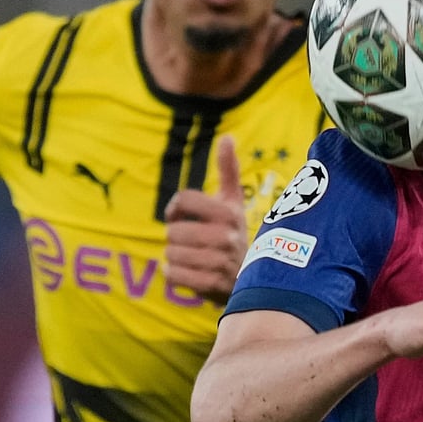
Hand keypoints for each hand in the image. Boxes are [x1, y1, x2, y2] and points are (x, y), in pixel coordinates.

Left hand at [163, 134, 246, 304]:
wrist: (252, 279)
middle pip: (172, 231)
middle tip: (190, 243)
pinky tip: (189, 273)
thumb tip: (227, 137)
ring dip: (174, 258)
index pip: (182, 200)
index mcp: (229, 212)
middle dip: (175, 238)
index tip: (180, 216)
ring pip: (170, 254)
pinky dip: (174, 275)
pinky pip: (173, 275)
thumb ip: (228, 169)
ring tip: (191, 258)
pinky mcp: (211, 285)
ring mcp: (220, 261)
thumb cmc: (233, 234)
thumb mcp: (233, 203)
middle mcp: (227, 235)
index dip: (174, 209)